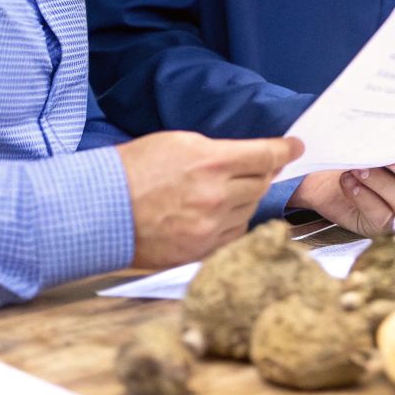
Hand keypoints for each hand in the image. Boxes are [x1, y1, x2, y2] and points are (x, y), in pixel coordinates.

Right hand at [115, 131, 301, 270]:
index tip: (295, 147)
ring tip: (223, 191)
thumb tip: (247, 155)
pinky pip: (234, 234)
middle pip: (261, 183)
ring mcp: (209, 227)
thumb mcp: (176, 143)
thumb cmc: (132, 170)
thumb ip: (216, 151)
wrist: (99, 210)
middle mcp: (215, 196)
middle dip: (262, 172)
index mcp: (210, 162)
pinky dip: (232, 223)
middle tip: (258, 167)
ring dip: (245, 198)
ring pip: (250, 209)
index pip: (265, 155)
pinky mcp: (201, 251)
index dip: (285, 150)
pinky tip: (216, 214)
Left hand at [289, 118, 394, 236]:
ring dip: (382, 183)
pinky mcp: (379, 219)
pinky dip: (365, 198)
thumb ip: (383, 113)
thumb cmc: (343, 141)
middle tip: (392, 157)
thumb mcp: (363, 120)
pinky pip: (382, 215)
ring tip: (357, 168)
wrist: (313, 168)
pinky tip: (348, 182)